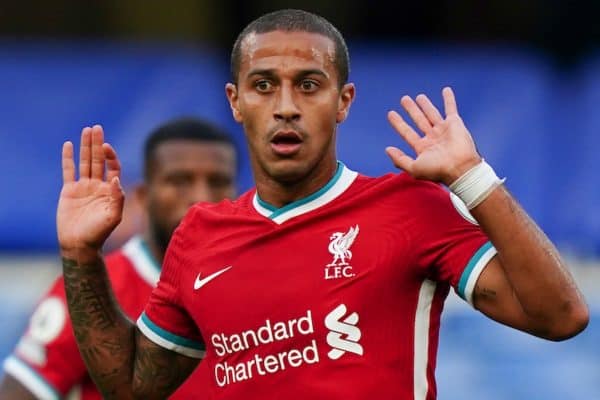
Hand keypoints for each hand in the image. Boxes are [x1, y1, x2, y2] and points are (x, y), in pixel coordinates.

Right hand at [57, 125, 123, 258]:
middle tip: (96, 127)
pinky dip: (68, 158)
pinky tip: (68, 145)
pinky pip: (68, 171)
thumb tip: (115, 179)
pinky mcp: (69, 191)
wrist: (79, 244)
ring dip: (85, 146)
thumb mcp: (113, 217)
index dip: (111, 156)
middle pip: (98, 160)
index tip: (106, 147)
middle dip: (97, 144)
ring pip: (85, 162)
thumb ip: (117, 198)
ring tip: (86, 130)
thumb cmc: (99, 233)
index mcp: (110, 190)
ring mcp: (83, 187)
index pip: (112, 167)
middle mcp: (97, 186)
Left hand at [385, 87, 480, 185]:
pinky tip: (446, 90)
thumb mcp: (414, 168)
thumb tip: (387, 149)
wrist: (461, 168)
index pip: (407, 132)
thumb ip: (400, 159)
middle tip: (404, 99)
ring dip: (426, 104)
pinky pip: (451, 108)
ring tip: (419, 96)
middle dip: (411, 110)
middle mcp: (433, 138)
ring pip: (432, 114)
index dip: (398, 123)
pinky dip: (449, 99)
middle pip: (419, 120)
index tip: (390, 113)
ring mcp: (444, 130)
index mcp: (423, 148)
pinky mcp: (455, 123)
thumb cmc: (438, 170)